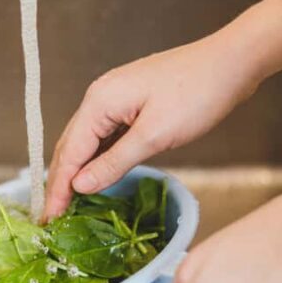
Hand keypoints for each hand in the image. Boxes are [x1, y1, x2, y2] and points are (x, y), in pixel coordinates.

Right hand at [44, 0, 281, 220]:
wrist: (233, 62)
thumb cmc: (198, 94)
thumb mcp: (155, 135)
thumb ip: (114, 162)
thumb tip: (80, 186)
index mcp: (99, 102)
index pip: (69, 153)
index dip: (56, 189)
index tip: (48, 219)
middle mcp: (99, 98)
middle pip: (70, 147)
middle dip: (60, 183)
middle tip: (52, 219)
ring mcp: (114, 100)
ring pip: (86, 143)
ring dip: (77, 173)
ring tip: (67, 206)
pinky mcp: (131, 106)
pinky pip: (105, 138)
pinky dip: (97, 161)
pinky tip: (96, 179)